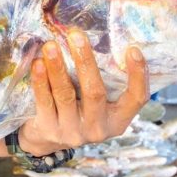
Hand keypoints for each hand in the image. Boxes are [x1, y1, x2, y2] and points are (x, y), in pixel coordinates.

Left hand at [18, 28, 148, 155]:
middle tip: (76, 35)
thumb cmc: (76, 110)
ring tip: (51, 45)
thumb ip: (102, 81)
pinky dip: (40, 81)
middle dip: (85, 61)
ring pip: (66, 95)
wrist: (45, 140)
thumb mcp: (95, 104)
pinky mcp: (49, 130)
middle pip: (95, 92)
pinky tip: (38, 63)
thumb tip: (100, 38)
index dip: (139, 75)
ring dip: (58, 68)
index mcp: (117, 120)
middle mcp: (98, 128)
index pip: (136, 99)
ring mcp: (72, 132)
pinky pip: (44, 101)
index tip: (133, 49)